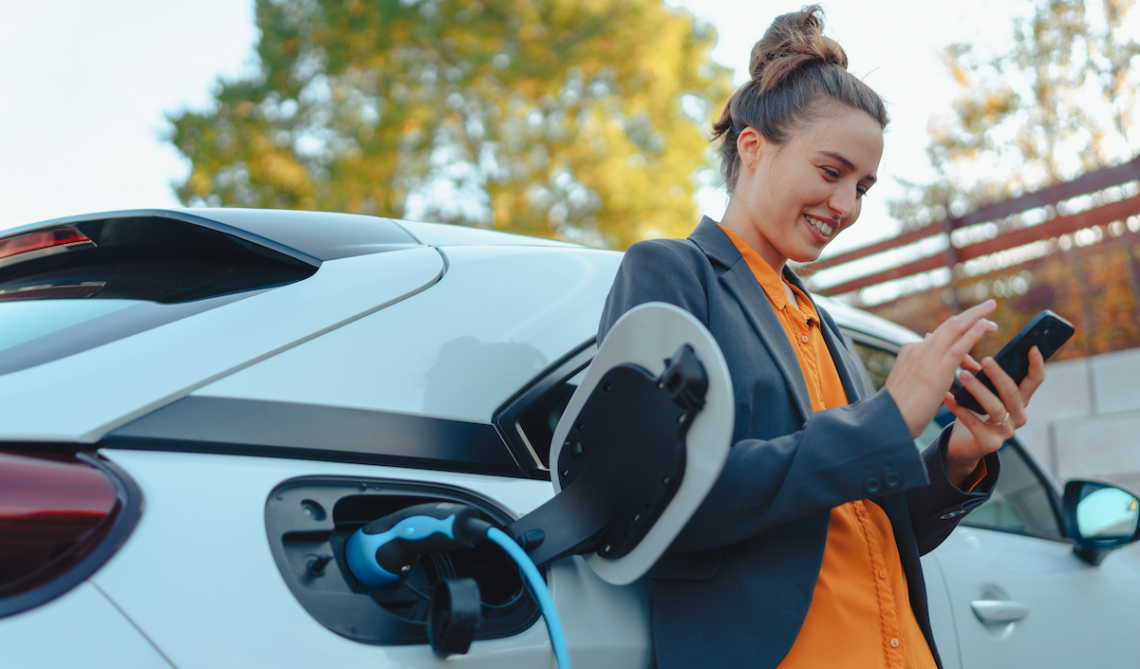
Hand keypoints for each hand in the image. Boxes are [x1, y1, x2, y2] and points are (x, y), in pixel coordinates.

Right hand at [884, 300, 997, 437]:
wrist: (888, 422)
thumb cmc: (898, 411)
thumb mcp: (908, 385)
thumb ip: (922, 372)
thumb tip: (939, 370)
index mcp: (910, 352)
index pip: (939, 335)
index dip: (960, 327)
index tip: (975, 325)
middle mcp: (917, 350)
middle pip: (948, 325)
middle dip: (970, 314)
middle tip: (989, 307)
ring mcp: (925, 359)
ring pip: (954, 330)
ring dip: (975, 317)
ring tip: (993, 318)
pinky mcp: (936, 372)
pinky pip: (957, 348)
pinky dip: (972, 334)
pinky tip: (984, 326)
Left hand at [941, 345, 1046, 486]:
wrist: (963, 444)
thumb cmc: (974, 411)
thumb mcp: (981, 389)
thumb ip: (978, 367)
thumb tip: (958, 333)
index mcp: (1019, 398)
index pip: (1035, 380)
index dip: (1037, 364)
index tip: (1032, 346)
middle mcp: (1018, 415)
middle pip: (1013, 393)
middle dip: (999, 375)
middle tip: (985, 359)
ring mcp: (1005, 432)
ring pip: (996, 409)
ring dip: (979, 391)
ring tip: (962, 375)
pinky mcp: (989, 444)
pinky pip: (974, 424)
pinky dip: (960, 409)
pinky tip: (947, 396)